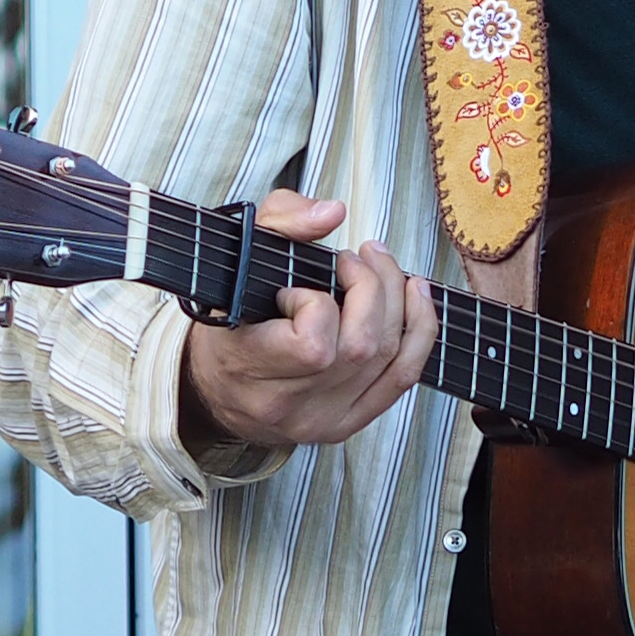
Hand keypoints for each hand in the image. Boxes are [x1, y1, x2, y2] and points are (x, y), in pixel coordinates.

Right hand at [178, 190, 437, 455]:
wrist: (215, 384)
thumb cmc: (230, 313)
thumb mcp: (239, 254)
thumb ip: (282, 221)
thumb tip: (332, 212)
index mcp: (247, 368)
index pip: (311, 345)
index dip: (317, 304)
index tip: (298, 285)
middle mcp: (287, 404)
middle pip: (361, 346)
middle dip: (371, 288)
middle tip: (356, 259)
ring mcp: (321, 419)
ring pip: (386, 356)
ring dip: (397, 300)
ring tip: (381, 266)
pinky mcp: (347, 423)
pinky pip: (402, 377)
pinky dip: (419, 331)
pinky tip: (416, 295)